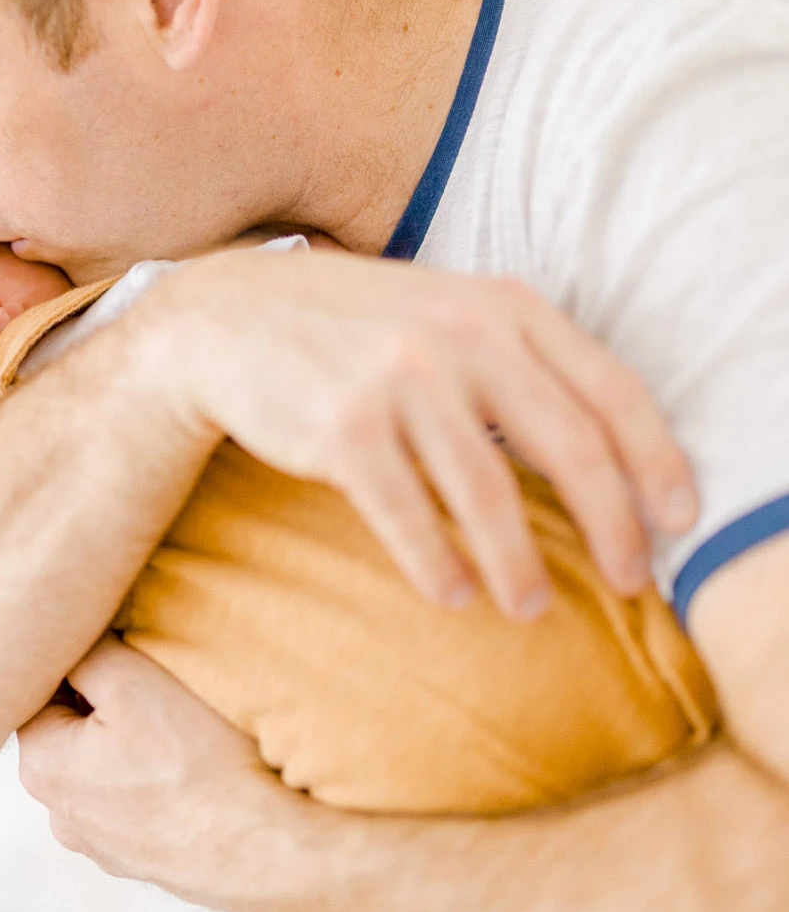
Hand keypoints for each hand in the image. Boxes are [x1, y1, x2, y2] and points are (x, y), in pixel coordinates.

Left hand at [17, 638, 286, 900]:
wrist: (260, 850)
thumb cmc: (194, 762)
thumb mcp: (130, 678)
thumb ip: (85, 650)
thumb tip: (73, 638)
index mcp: (40, 766)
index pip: (38, 692)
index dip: (82, 663)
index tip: (124, 654)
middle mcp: (59, 814)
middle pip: (72, 733)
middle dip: (107, 707)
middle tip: (159, 690)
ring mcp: (101, 847)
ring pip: (106, 771)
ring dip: (134, 749)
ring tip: (184, 736)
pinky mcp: (143, 862)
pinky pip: (140, 806)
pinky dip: (159, 786)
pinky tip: (196, 774)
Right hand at [145, 248, 696, 620]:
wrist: (230, 318)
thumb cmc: (356, 330)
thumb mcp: (449, 313)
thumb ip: (522, 360)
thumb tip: (609, 457)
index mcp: (502, 304)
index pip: (610, 388)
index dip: (656, 460)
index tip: (680, 520)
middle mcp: (459, 334)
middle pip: (569, 447)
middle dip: (613, 526)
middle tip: (631, 580)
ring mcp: (398, 380)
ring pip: (488, 495)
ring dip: (519, 566)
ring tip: (531, 607)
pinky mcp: (343, 429)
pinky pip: (408, 517)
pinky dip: (437, 566)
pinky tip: (453, 595)